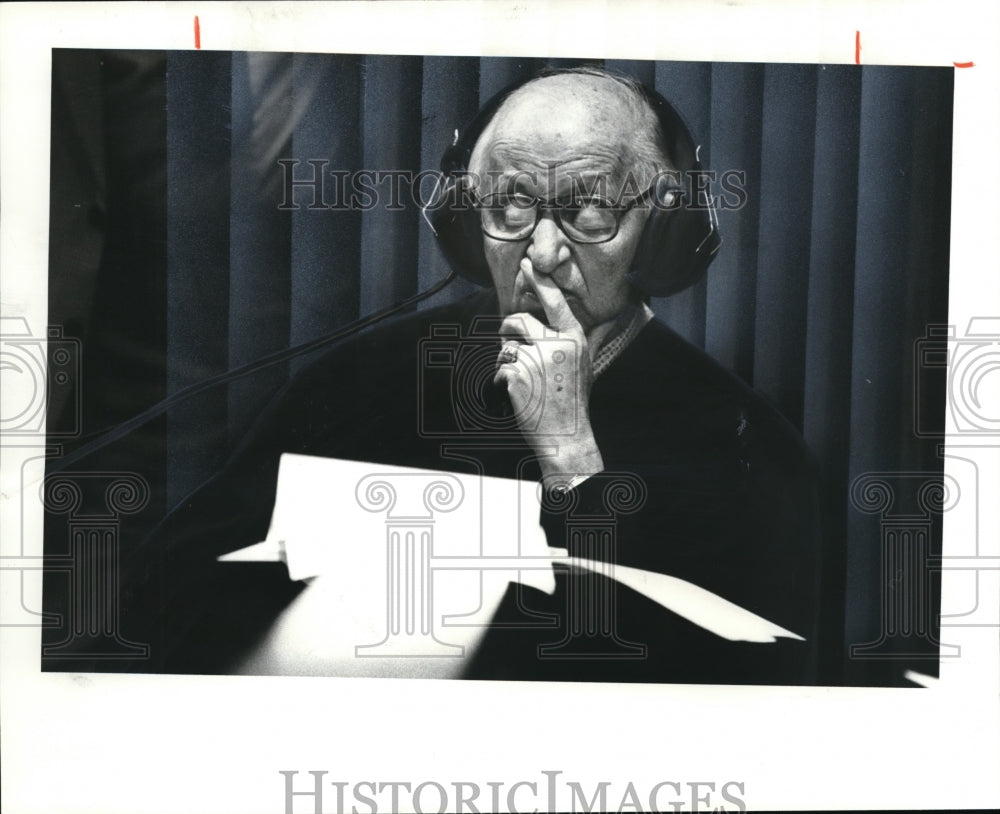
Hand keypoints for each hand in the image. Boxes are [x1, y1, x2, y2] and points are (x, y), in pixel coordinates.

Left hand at [494, 259, 603, 485]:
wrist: (567, 435)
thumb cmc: (574, 400)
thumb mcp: (585, 365)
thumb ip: (580, 340)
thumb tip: (605, 318)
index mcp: (574, 338)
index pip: (554, 302)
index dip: (539, 281)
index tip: (527, 264)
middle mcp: (556, 344)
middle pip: (517, 320)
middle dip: (507, 329)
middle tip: (510, 342)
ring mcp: (536, 359)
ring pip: (506, 347)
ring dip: (508, 362)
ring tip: (526, 381)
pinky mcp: (517, 375)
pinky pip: (500, 368)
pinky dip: (504, 381)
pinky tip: (521, 395)